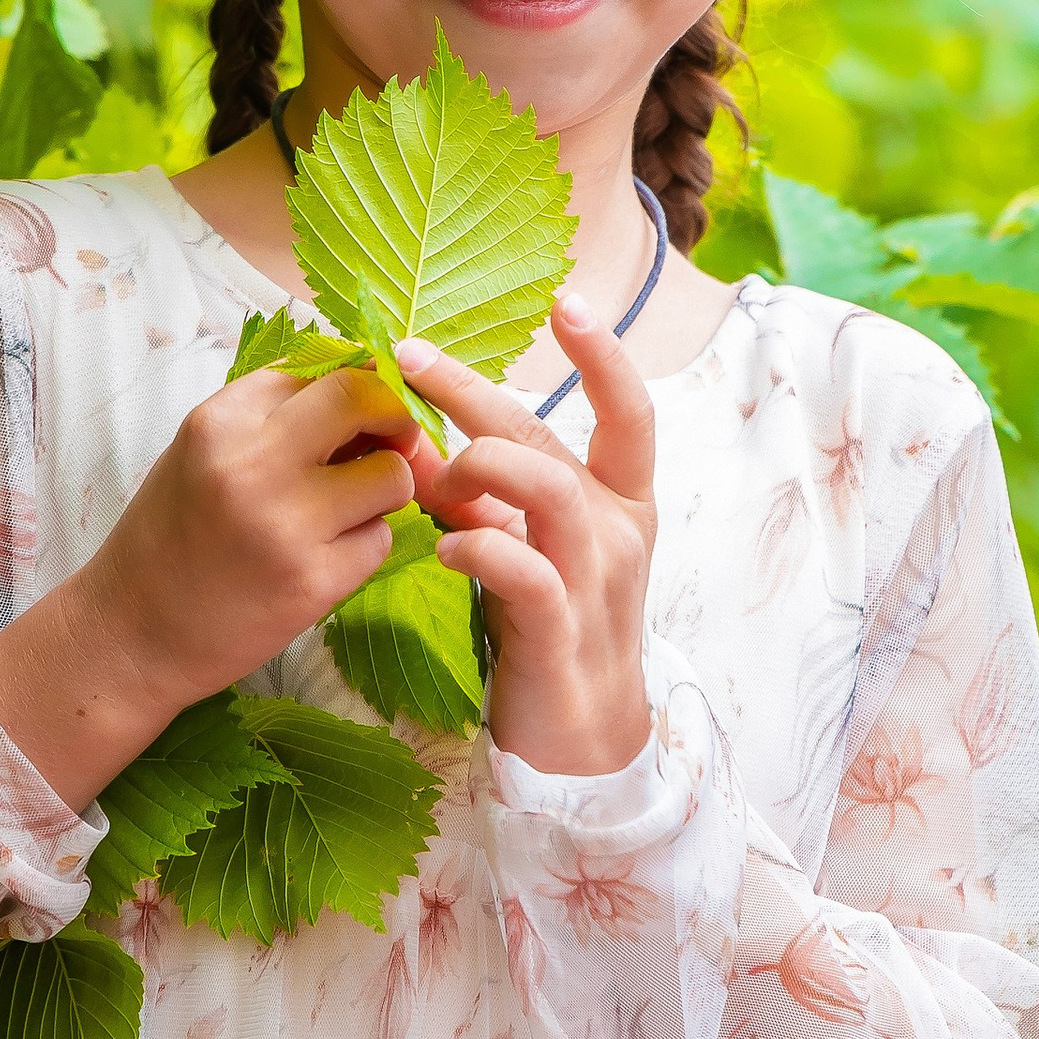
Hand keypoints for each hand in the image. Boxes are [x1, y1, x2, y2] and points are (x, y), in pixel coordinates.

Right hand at [0, 367, 419, 811]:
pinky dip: (362, 547)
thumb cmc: (167, 542)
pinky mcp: (312, 581)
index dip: (353, 392)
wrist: (129, 635)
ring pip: (391, 475)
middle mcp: (252, 461)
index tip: (353, 422)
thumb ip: (267, 422)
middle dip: (391, 419)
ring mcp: (286, 522)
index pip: (323, 371)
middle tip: (384, 448)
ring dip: (382, 492)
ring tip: (342, 516)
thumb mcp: (199, 455)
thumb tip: (360, 395)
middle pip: (363, 398)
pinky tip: (320, 562)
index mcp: (219, 420)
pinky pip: (378, 540)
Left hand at [397, 297, 655, 778]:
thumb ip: (492, 496)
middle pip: (550, 441)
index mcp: (619, 501)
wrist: (579, 736)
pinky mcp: (559, 631)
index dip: (604, 356)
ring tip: (435, 475)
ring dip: (482, 467)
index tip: (569, 302)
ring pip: (550, 494)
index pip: (630, 413)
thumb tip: (425, 446)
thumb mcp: (527, 545)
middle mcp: (616, 530)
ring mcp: (593, 581)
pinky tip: (447, 546)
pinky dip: (482, 549)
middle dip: (475, 393)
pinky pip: (526, 574)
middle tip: (409, 359)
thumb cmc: (549, 627)